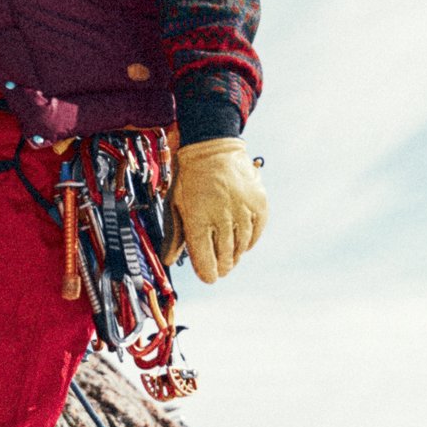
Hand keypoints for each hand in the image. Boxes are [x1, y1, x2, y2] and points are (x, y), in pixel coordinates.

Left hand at [162, 137, 267, 283]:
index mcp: (197, 219)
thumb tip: (168, 260)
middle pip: (225, 256)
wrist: (212, 148)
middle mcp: (222, 217)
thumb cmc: (189, 179)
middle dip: (222, 267)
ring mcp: (242, 210)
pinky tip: (243, 244)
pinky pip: (256, 232)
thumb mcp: (175, 204)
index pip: (205, 259)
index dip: (207, 273)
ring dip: (235, 256)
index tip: (209, 278)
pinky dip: (250, 241)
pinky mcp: (258, 203)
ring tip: (230, 259)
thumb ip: (174, 234)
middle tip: (221, 271)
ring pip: (241, 246)